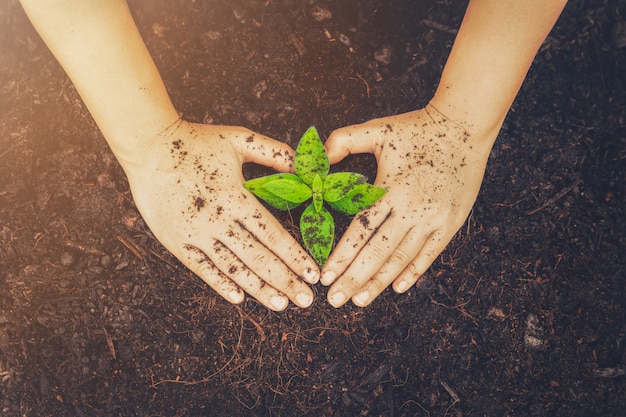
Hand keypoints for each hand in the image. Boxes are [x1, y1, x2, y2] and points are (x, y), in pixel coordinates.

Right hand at [121, 120, 318, 310]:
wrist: (149, 147)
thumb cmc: (196, 141)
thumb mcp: (239, 139)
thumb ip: (274, 153)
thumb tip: (304, 168)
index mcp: (237, 197)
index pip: (273, 234)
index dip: (295, 257)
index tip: (313, 274)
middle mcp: (219, 220)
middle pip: (258, 258)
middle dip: (285, 281)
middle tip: (306, 300)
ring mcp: (196, 233)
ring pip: (233, 268)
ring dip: (259, 289)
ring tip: (280, 304)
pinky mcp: (177, 241)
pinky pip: (202, 268)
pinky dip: (220, 284)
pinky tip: (239, 298)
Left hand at [321, 106, 494, 306]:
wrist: (464, 127)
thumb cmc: (417, 128)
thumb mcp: (377, 129)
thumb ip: (344, 141)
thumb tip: (319, 158)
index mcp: (391, 188)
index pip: (361, 230)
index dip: (342, 255)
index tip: (326, 276)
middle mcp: (413, 208)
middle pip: (378, 252)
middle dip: (354, 279)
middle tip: (335, 300)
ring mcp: (434, 218)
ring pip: (402, 258)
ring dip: (380, 282)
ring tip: (359, 300)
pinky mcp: (451, 223)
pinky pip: (430, 254)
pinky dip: (413, 272)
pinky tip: (396, 287)